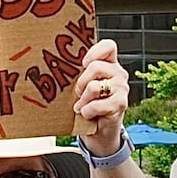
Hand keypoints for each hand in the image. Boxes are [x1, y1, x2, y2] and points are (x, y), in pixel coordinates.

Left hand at [72, 39, 127, 154]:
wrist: (99, 130)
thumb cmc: (87, 104)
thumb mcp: (80, 86)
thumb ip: (77, 73)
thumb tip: (54, 63)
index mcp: (109, 64)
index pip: (109, 46)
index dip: (95, 51)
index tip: (83, 63)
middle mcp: (118, 74)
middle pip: (96, 66)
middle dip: (80, 82)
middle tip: (77, 93)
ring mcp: (122, 89)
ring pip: (94, 86)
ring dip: (82, 99)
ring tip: (82, 105)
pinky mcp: (121, 104)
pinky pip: (96, 105)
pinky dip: (87, 111)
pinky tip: (88, 114)